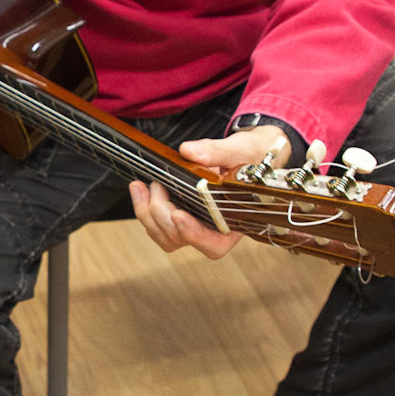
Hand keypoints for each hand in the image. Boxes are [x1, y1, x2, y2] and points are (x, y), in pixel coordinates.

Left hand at [129, 124, 289, 259]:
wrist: (252, 154)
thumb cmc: (253, 157)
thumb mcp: (242, 150)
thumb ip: (217, 152)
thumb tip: (189, 152)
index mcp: (235, 224)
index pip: (214, 244)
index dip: (194, 234)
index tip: (179, 215)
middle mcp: (215, 231)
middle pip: (180, 238)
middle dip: (162, 213)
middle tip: (157, 185)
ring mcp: (196, 226)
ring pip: (165, 236)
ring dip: (148, 214)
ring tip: (143, 187)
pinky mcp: (182, 217)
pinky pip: (159, 226)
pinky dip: (146, 210)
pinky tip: (140, 190)